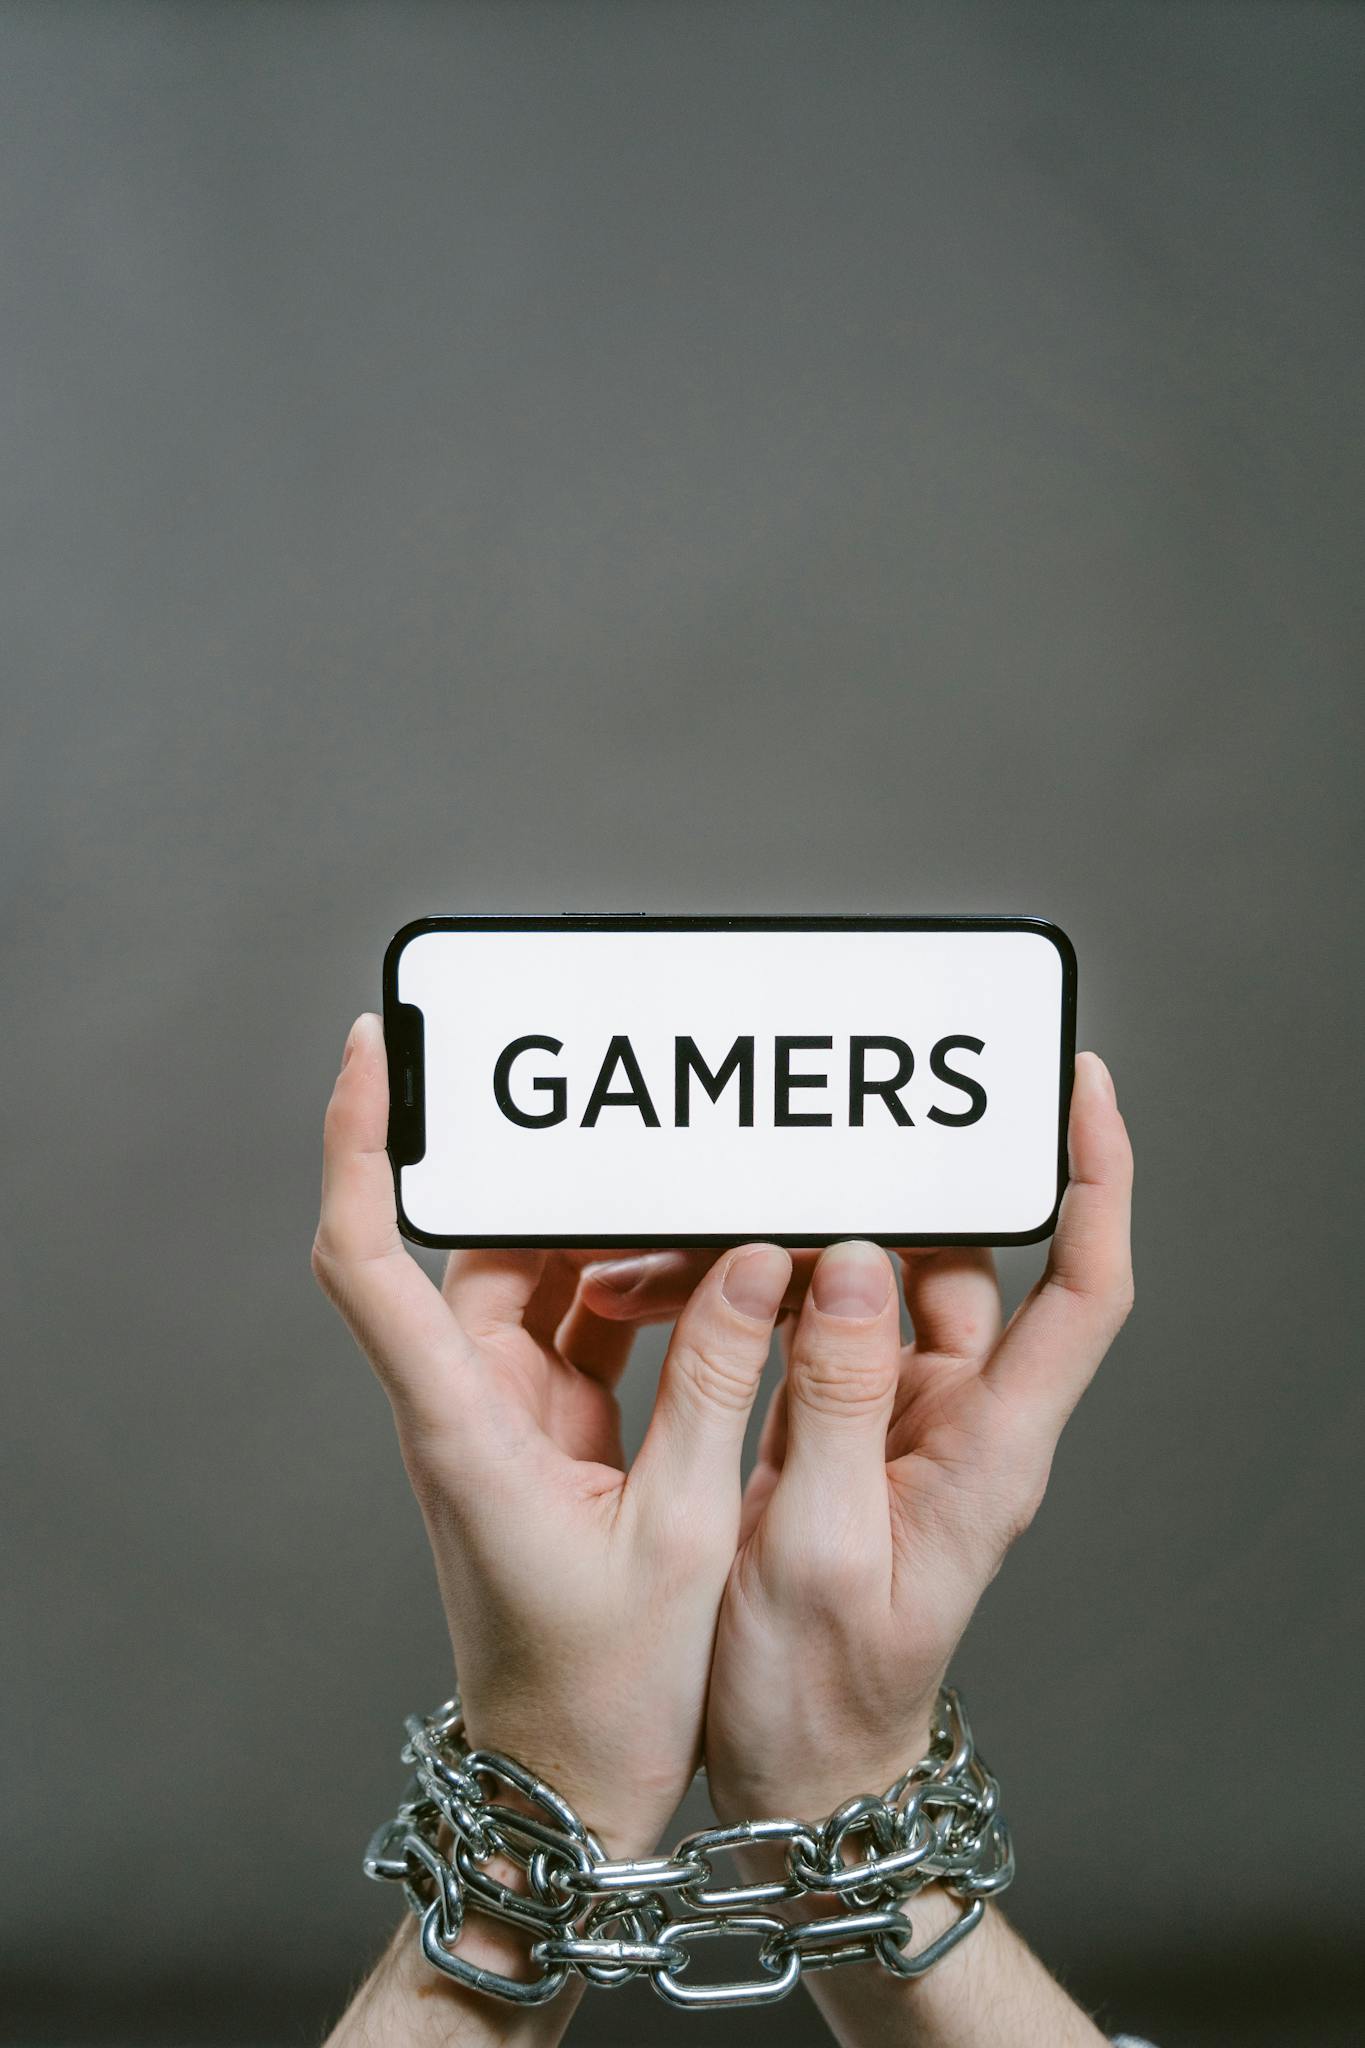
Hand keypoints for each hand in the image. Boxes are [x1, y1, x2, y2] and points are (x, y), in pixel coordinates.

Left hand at [310, 1013, 794, 1855]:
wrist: (574, 1788)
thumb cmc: (603, 1690)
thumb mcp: (685, 1531)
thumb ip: (718, 1385)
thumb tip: (752, 1260)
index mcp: (460, 1427)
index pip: (366, 1260)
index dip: (355, 1146)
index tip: (370, 1052)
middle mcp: (464, 1408)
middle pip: (476, 1251)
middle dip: (544, 1177)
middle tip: (618, 1109)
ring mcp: (504, 1423)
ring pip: (537, 1285)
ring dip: (607, 1238)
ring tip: (696, 1192)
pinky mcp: (550, 1441)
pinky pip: (584, 1333)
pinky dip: (642, 1296)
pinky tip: (714, 1277)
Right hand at [580, 1050, 1133, 1822]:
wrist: (794, 1774)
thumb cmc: (818, 1695)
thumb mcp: (817, 1550)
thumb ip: (837, 1401)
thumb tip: (857, 1264)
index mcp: (991, 1451)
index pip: (1085, 1290)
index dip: (1098, 1182)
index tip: (1080, 1089)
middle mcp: (959, 1421)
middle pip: (954, 1263)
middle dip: (876, 1194)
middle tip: (792, 1146)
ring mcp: (896, 1424)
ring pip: (866, 1286)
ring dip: (785, 1248)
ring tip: (680, 1240)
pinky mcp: (835, 1433)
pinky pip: (808, 1329)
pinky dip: (749, 1295)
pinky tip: (677, 1289)